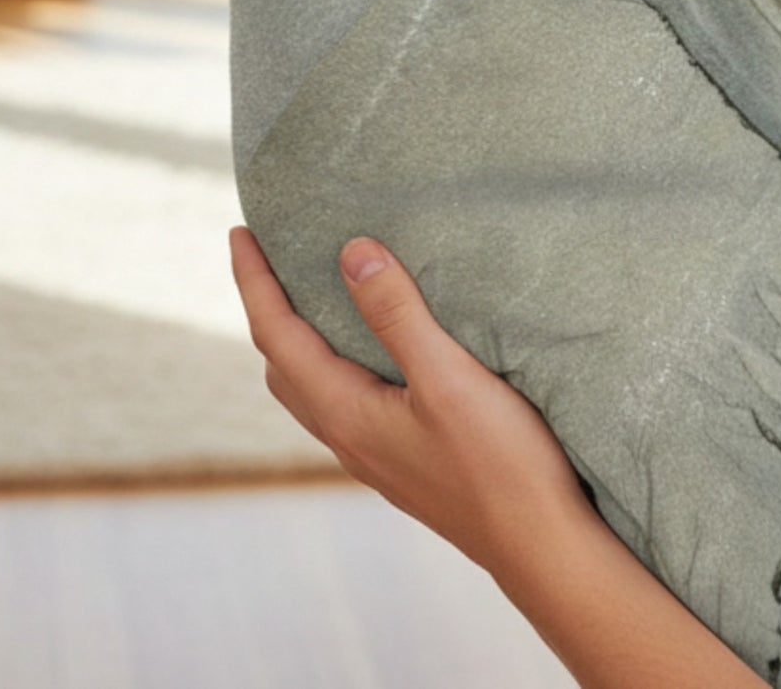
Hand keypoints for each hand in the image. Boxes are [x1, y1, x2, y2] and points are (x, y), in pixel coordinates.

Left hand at [229, 225, 593, 576]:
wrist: (541, 547)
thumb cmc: (500, 465)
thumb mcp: (448, 377)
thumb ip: (397, 315)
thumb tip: (352, 251)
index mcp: (346, 413)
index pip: (277, 335)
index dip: (254, 281)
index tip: (239, 232)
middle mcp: (348, 438)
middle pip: (283, 364)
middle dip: (268, 307)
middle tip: (270, 256)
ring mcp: (374, 456)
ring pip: (312, 388)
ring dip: (299, 338)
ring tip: (314, 293)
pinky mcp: (402, 461)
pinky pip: (344, 401)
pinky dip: (335, 361)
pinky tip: (372, 349)